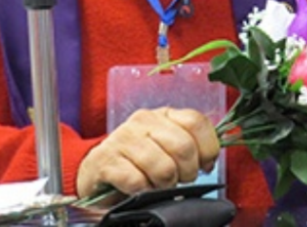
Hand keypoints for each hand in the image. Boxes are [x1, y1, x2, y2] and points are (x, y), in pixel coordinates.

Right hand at [76, 107, 219, 199]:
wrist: (97, 173)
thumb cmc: (138, 163)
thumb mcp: (166, 148)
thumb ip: (190, 147)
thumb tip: (209, 162)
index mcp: (163, 115)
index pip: (196, 122)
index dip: (207, 148)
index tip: (204, 166)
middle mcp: (143, 121)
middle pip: (184, 147)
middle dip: (187, 172)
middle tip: (177, 180)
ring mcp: (123, 138)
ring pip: (164, 168)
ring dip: (164, 185)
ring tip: (156, 185)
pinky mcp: (106, 160)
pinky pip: (138, 182)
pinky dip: (143, 191)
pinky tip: (138, 189)